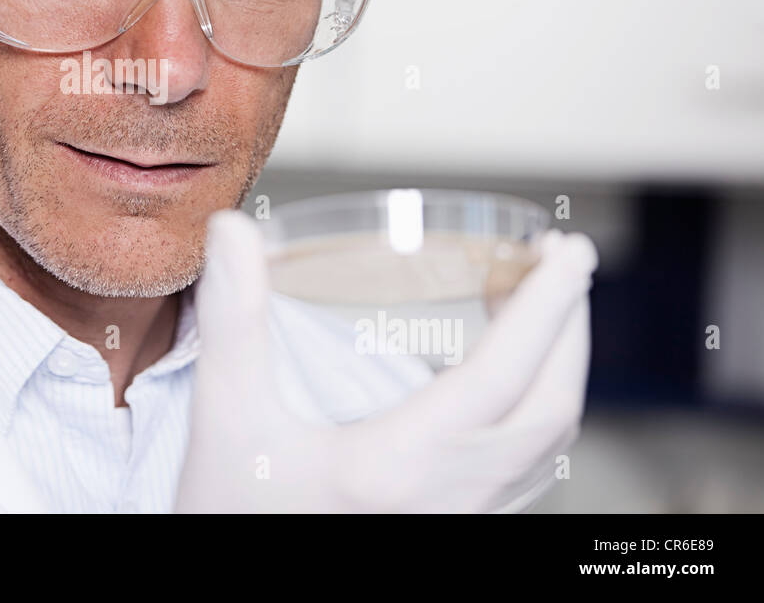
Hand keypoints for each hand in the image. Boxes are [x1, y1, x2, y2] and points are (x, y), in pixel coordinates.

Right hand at [174, 210, 597, 512]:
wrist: (241, 592)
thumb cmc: (234, 517)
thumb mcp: (227, 420)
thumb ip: (233, 322)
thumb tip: (233, 231)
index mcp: (404, 463)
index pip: (505, 371)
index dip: (548, 303)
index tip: (569, 249)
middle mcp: (450, 499)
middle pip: (551, 407)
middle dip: (570, 328)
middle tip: (561, 263)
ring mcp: (459, 521)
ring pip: (545, 446)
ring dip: (558, 370)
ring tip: (539, 311)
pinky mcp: (451, 530)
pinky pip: (523, 473)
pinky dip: (534, 413)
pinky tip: (499, 389)